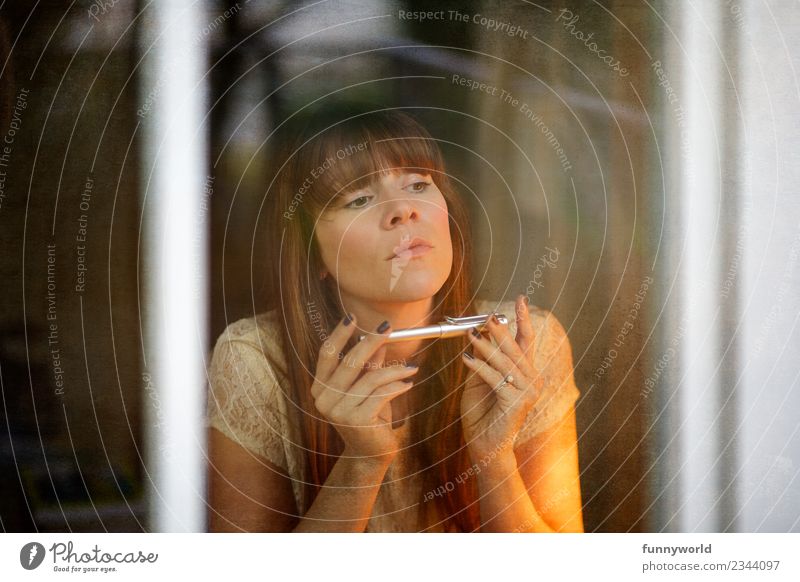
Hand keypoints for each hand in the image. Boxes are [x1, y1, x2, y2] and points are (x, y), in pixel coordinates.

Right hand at [310, 315, 418, 463]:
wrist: (370, 454)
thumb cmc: (369, 417)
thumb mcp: (367, 388)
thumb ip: (369, 366)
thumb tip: (377, 339)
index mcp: (320, 388)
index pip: (327, 354)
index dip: (338, 334)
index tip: (352, 317)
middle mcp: (323, 399)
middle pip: (349, 361)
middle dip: (371, 341)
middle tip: (388, 328)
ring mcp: (338, 411)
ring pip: (370, 378)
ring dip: (394, 370)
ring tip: (410, 369)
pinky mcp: (356, 420)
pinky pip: (381, 393)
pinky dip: (398, 385)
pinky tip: (409, 383)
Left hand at [460, 295, 543, 457]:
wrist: (484, 445)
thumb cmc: (481, 413)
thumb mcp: (480, 381)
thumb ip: (484, 360)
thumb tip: (480, 334)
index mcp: (527, 372)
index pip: (527, 340)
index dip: (524, 318)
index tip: (520, 298)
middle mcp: (533, 380)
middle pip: (516, 347)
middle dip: (499, 330)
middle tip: (485, 316)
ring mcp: (528, 391)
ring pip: (505, 361)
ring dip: (485, 346)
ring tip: (469, 335)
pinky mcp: (518, 401)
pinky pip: (495, 378)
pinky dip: (479, 367)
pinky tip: (466, 358)